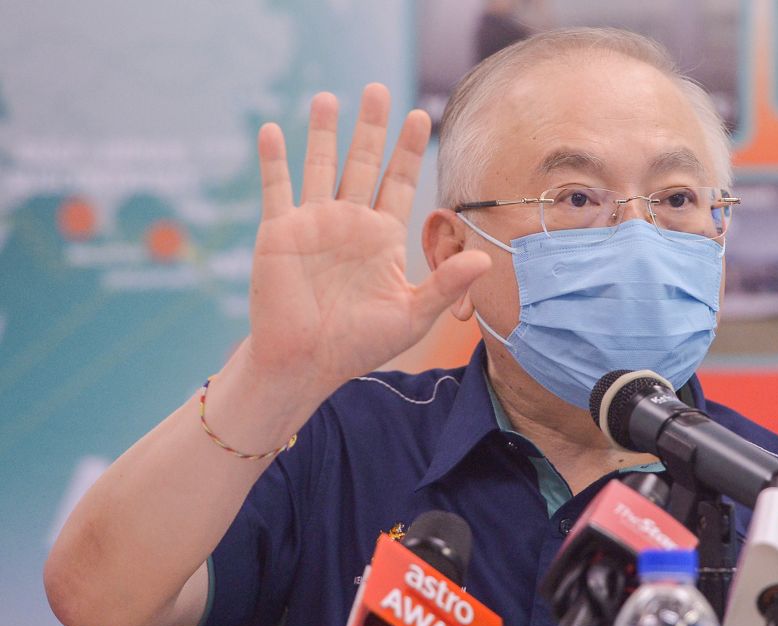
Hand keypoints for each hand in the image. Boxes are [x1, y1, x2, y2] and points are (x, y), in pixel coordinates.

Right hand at [245, 85, 490, 396]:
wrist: (306, 364)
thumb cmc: (359, 345)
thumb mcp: (411, 315)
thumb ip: (445, 284)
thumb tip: (487, 259)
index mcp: (382, 237)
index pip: (398, 181)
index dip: (407, 149)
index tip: (420, 114)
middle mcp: (349, 222)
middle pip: (362, 163)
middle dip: (370, 127)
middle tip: (378, 90)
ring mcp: (313, 224)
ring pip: (319, 166)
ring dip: (321, 132)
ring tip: (327, 97)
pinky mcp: (279, 233)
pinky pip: (275, 189)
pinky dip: (273, 160)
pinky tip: (271, 130)